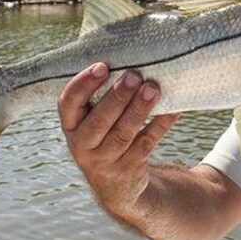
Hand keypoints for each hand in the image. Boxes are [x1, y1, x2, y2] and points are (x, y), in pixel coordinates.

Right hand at [58, 62, 179, 214]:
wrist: (115, 186)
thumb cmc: (105, 135)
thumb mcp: (92, 121)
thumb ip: (99, 96)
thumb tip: (126, 53)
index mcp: (71, 126)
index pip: (67, 103)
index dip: (82, 85)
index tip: (102, 66)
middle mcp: (82, 146)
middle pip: (98, 121)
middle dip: (117, 97)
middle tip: (133, 75)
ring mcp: (105, 161)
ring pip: (122, 134)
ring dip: (139, 109)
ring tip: (153, 88)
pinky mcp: (128, 169)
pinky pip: (146, 143)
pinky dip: (160, 125)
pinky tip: (173, 110)